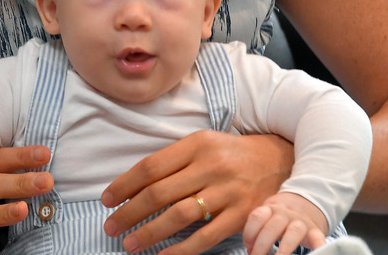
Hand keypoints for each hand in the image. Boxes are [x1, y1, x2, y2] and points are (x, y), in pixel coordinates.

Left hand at [101, 131, 293, 253]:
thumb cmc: (232, 153)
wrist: (280, 160)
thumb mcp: (204, 144)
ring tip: (130, 244)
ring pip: (179, 216)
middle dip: (129, 212)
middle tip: (110, 226)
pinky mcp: (242, 215)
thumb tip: (135, 185)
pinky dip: (181, 250)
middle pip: (160, 192)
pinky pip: (205, 237)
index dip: (125, 185)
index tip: (107, 200)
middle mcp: (211, 166)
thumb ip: (174, 161)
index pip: (151, 167)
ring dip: (149, 232)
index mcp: (197, 144)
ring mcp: (228, 192)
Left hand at [242, 192, 326, 254]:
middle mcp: (285, 214)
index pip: (257, 217)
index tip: (248, 244)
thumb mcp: (268, 215)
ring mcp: (301, 222)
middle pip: (272, 227)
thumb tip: (251, 250)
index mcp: (270, 209)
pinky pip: (318, 237)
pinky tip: (317, 252)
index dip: (250, 232)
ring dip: (284, 248)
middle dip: (262, 245)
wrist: (306, 202)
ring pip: (293, 232)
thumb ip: (258, 230)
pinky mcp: (315, 230)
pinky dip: (318, 246)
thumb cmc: (281, 215)